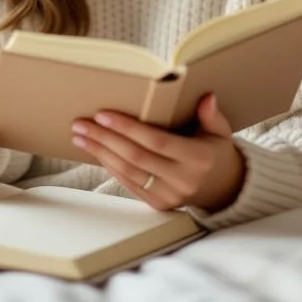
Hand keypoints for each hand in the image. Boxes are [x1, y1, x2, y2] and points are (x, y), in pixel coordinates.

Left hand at [71, 93, 245, 212]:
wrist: (221, 187)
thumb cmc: (214, 151)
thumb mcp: (218, 131)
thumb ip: (211, 115)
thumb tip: (206, 98)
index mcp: (199, 158)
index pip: (157, 141)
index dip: (128, 128)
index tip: (102, 115)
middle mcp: (184, 180)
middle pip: (136, 157)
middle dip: (104, 139)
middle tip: (80, 124)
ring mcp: (170, 196)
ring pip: (128, 172)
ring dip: (100, 153)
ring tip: (80, 136)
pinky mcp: (158, 204)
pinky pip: (129, 183)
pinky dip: (110, 166)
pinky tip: (96, 151)